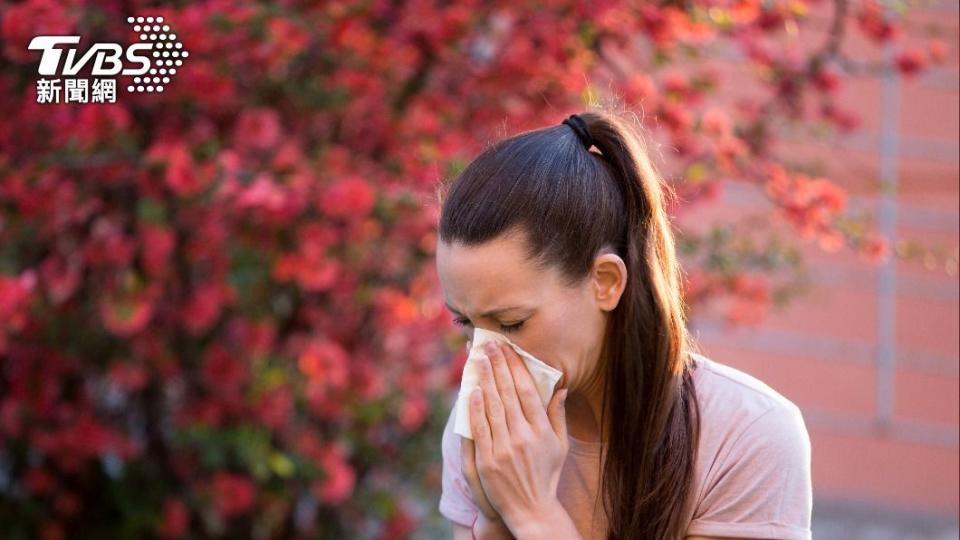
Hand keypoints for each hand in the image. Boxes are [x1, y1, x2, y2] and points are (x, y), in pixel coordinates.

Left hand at [468, 340, 568, 528]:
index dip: (515, 367)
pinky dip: (474, 408)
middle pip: (507, 393)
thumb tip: (560, 388)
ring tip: (479, 360)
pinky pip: (479, 428)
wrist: (532, 509)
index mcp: (541, 430)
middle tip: (489, 346)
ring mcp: (504, 449)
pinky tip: (472, 391)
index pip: (526, 390)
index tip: (508, 349)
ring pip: (492, 407)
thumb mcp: (560, 445)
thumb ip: (558, 415)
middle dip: (497, 366)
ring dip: (485, 380)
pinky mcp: (488, 461)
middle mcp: (523, 436)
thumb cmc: (547, 474)